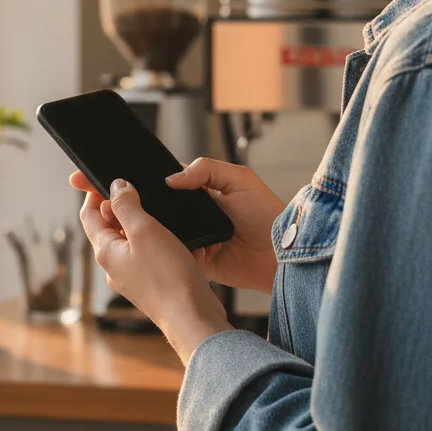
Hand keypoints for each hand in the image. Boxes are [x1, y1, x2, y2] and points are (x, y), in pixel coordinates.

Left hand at [78, 179, 232, 363]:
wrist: (191, 317)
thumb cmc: (168, 277)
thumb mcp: (145, 231)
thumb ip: (127, 206)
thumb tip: (116, 186)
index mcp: (106, 252)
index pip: (89, 216)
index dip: (95, 194)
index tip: (109, 179)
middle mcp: (114, 266)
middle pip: (109, 228)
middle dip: (123, 208)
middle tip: (142, 193)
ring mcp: (132, 277)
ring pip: (131, 242)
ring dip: (144, 224)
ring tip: (163, 215)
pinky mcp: (151, 284)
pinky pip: (149, 256)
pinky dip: (158, 242)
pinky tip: (177, 239)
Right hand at [165, 158, 284, 295]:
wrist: (279, 253)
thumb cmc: (267, 213)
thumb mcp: (240, 179)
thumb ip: (206, 169)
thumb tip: (172, 178)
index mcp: (206, 192)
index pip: (175, 183)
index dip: (163, 183)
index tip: (152, 184)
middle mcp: (198, 215)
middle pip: (167, 210)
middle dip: (161, 210)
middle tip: (158, 210)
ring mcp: (198, 239)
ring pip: (168, 234)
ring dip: (167, 233)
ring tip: (172, 229)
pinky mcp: (199, 261)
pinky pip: (180, 257)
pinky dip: (179, 253)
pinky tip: (188, 247)